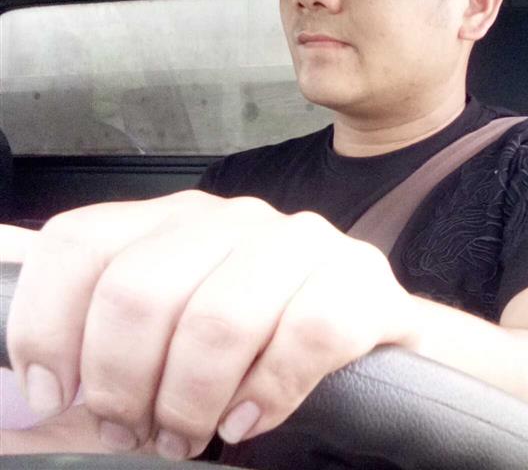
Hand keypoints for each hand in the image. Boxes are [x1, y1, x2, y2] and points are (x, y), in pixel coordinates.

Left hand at [4, 191, 414, 459]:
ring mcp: (302, 243)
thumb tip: (15, 404)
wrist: (367, 329)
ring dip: (190, 402)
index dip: (47, 327)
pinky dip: (265, 395)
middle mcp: (236, 218)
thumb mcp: (168, 334)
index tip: (54, 394)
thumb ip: (91, 356)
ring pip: (218, 321)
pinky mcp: (358, 281)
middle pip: (142, 291)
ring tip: (188, 434)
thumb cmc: (257, 339)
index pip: (82, 244)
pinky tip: (249, 420)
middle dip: (122, 383)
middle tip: (133, 429)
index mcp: (176, 219)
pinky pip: (301, 340)